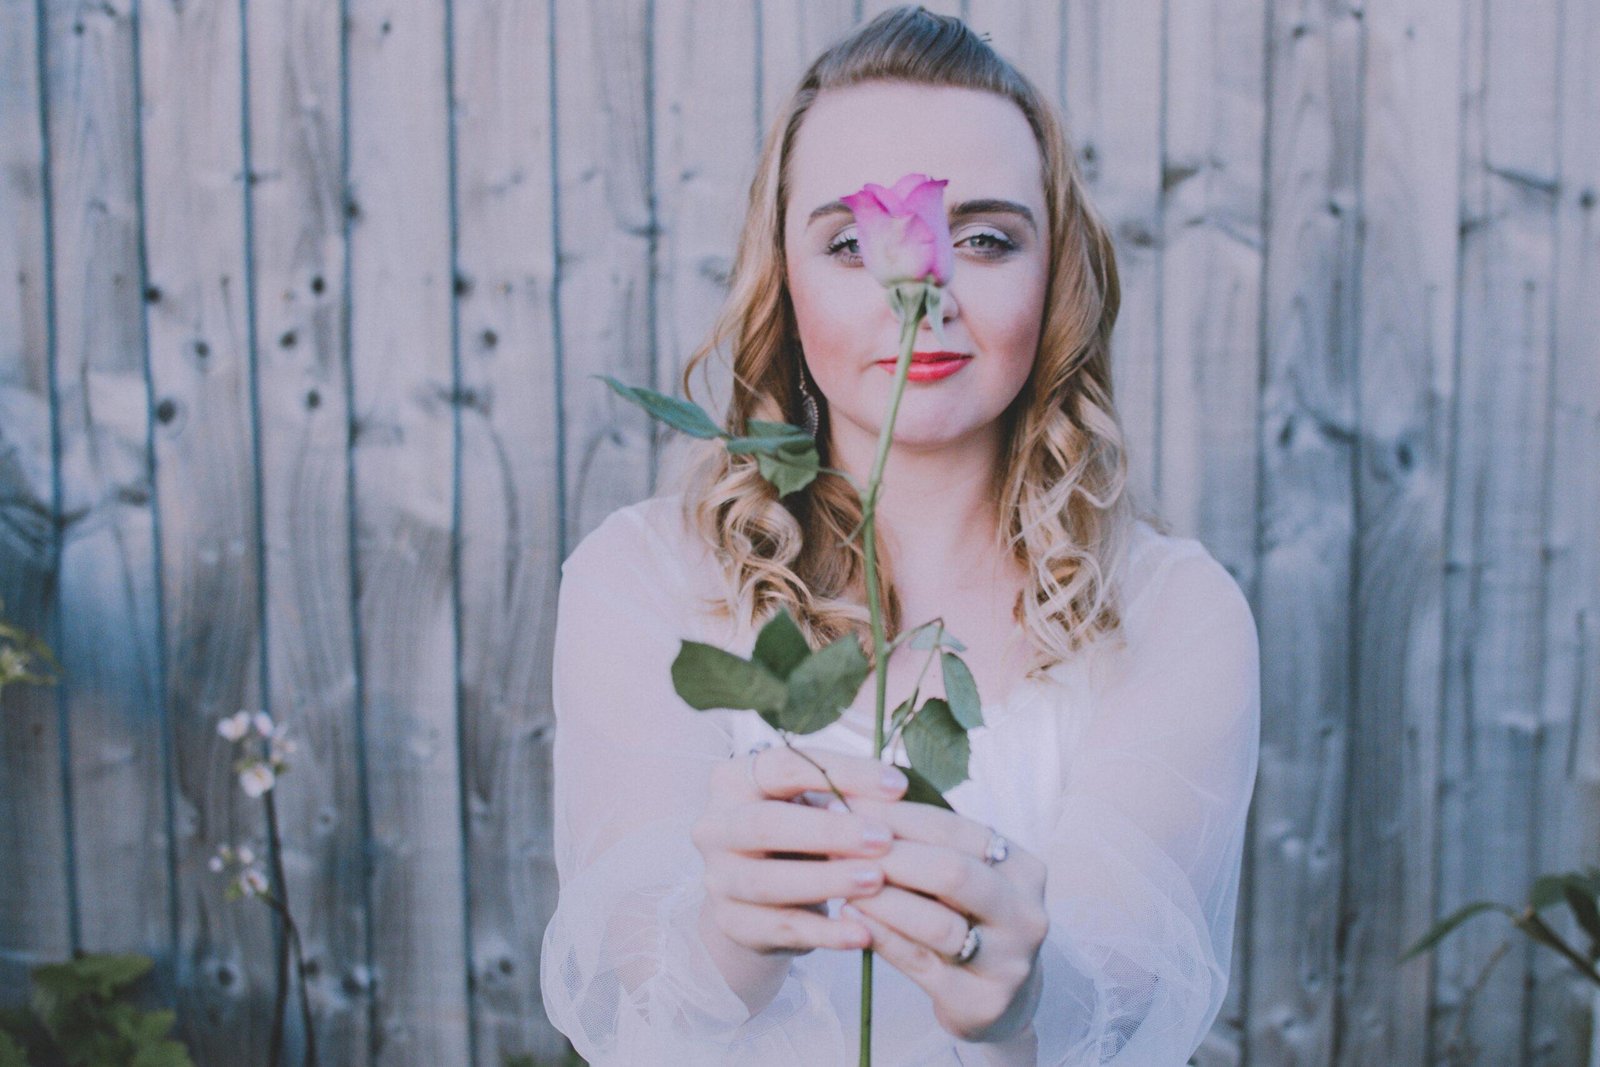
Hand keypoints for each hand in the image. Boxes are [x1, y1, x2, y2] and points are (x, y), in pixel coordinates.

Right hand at [693, 745, 910, 963]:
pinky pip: (779, 928)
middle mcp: (715, 826)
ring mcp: (718, 878)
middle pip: (765, 824)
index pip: (785, 766)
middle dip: (829, 832)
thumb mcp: (813, 804)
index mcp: (734, 780)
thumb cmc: (798, 833)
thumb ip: (840, 795)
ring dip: (826, 881)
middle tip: (884, 838)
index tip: (898, 785)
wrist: (761, 896)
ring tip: (876, 881)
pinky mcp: (730, 923)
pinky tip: (862, 934)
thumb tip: (894, 790)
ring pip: (767, 881)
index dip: (843, 773)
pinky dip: (824, 933)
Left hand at [841, 799, 1048, 1043]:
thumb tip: (851, 797)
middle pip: (951, 871)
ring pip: (937, 923)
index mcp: (1021, 867)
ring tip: (838, 882)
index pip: (951, 828)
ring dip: (880, 899)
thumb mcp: (961, 876)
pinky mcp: (981, 1001)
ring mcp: (1009, 960)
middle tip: (836, 843)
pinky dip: (881, 936)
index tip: (842, 802)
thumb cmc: (967, 921)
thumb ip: (923, 843)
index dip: (894, 814)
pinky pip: (921, 962)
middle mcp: (1025, 911)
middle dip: (887, 855)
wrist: (998, 998)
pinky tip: (850, 919)